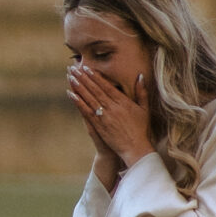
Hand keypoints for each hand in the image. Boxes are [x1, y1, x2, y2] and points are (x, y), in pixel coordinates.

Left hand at [67, 61, 153, 183]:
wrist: (135, 148)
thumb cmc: (141, 129)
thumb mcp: (145, 109)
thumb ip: (142, 92)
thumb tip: (140, 76)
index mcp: (123, 102)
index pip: (106, 86)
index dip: (95, 76)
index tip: (86, 68)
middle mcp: (112, 107)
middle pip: (95, 89)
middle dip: (84, 78)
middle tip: (74, 68)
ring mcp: (104, 117)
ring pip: (89, 98)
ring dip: (78, 87)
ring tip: (70, 77)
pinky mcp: (98, 126)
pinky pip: (86, 111)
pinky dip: (78, 102)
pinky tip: (71, 94)